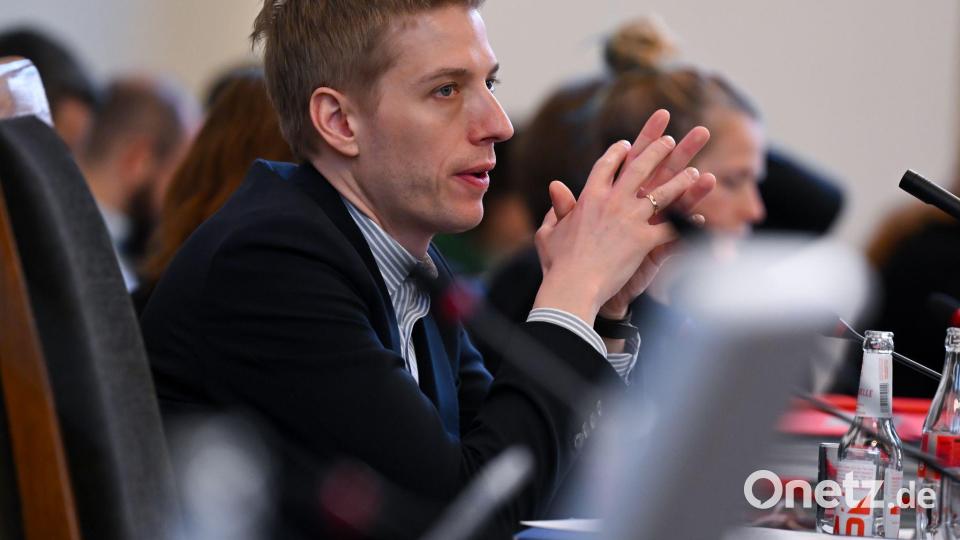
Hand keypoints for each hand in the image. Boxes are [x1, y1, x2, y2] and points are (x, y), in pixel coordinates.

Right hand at [532, 115, 713, 324]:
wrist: (573, 286)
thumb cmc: (558, 263)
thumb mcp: (549, 231)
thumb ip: (557, 208)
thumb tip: (555, 187)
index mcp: (589, 197)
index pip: (605, 166)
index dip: (617, 153)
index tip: (627, 144)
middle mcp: (612, 201)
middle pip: (639, 168)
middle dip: (656, 151)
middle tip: (670, 140)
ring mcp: (630, 219)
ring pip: (663, 193)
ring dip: (680, 181)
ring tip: (694, 172)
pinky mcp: (644, 240)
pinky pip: (671, 229)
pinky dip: (686, 224)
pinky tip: (699, 217)